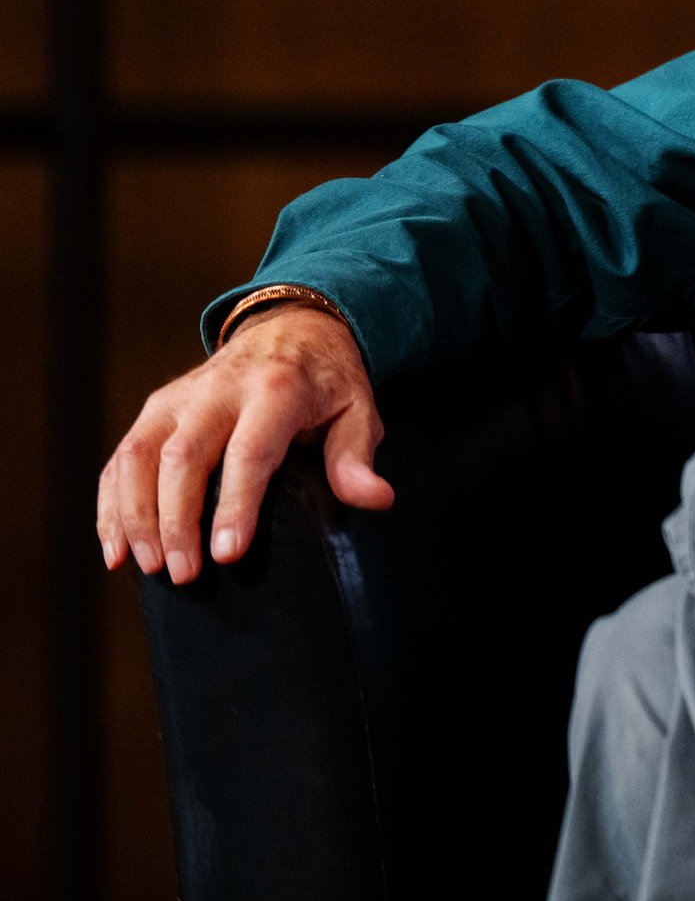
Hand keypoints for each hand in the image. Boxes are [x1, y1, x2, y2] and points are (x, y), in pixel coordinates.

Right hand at [97, 303, 391, 582]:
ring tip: (150, 566)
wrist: (292, 327)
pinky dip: (112, 504)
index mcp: (277, 390)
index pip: (250, 452)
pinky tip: (116, 549)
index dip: (236, 505)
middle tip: (185, 573)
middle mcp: (219, 390)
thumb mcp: (358, 410)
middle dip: (177, 520)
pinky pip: (121, 458)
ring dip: (137, 515)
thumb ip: (357, 457)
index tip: (227, 554)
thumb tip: (376, 499)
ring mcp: (180, 397)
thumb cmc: (326, 381)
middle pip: (183, 456)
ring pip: (140, 455)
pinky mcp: (156, 408)